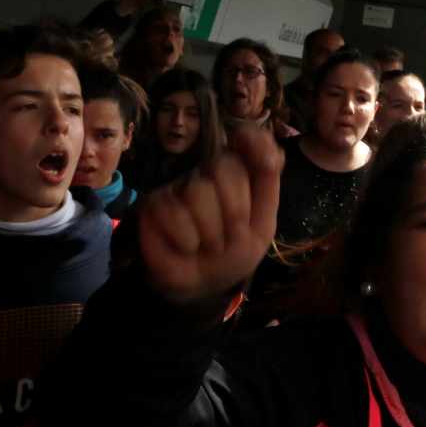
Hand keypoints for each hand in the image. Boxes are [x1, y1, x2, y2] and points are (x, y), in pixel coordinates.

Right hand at [136, 126, 282, 303]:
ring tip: (208, 245)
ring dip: (212, 232)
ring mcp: (180, 186)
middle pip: (227, 169)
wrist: (201, 285)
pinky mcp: (154, 204)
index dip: (255, 143)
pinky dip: (188, 240)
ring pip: (201, 192)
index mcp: (239, 173)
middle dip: (236, 211)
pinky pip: (175, 214)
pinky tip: (187, 246)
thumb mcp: (263, 223)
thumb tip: (270, 144)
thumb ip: (268, 183)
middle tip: (231, 235)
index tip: (258, 151)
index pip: (248, 141)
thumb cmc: (233, 251)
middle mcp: (208, 173)